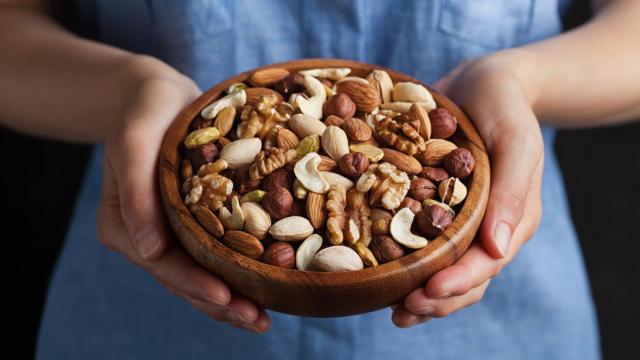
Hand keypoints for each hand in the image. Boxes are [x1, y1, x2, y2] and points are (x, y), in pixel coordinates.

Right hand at [97, 57, 269, 332]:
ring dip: (231, 299)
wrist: (158, 95)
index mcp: (124, 225)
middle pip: (184, 279)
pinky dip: (236, 272)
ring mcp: (171, 232)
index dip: (195, 284)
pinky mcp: (193, 222)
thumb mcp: (134, 141)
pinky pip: (214, 254)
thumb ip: (135, 192)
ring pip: (201, 274)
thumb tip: (148, 252)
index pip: (162, 264)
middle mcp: (147, 236)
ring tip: (263, 318)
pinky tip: (264, 286)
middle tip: (257, 320)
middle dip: (220, 303)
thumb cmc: (143, 111)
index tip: (227, 297)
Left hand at [392, 52, 543, 326]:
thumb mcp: (516, 141)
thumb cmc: (506, 108)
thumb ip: (511, 191)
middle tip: (403, 311)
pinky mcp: (429, 206)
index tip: (426, 294)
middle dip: (434, 299)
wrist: (482, 82)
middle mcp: (482, 226)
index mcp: (509, 219)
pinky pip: (416, 240)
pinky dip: (401, 260)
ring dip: (417, 292)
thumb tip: (497, 249)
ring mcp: (455, 220)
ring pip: (439, 268)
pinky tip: (376, 272)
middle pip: (462, 277)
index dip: (458, 283)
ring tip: (390, 310)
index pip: (486, 264)